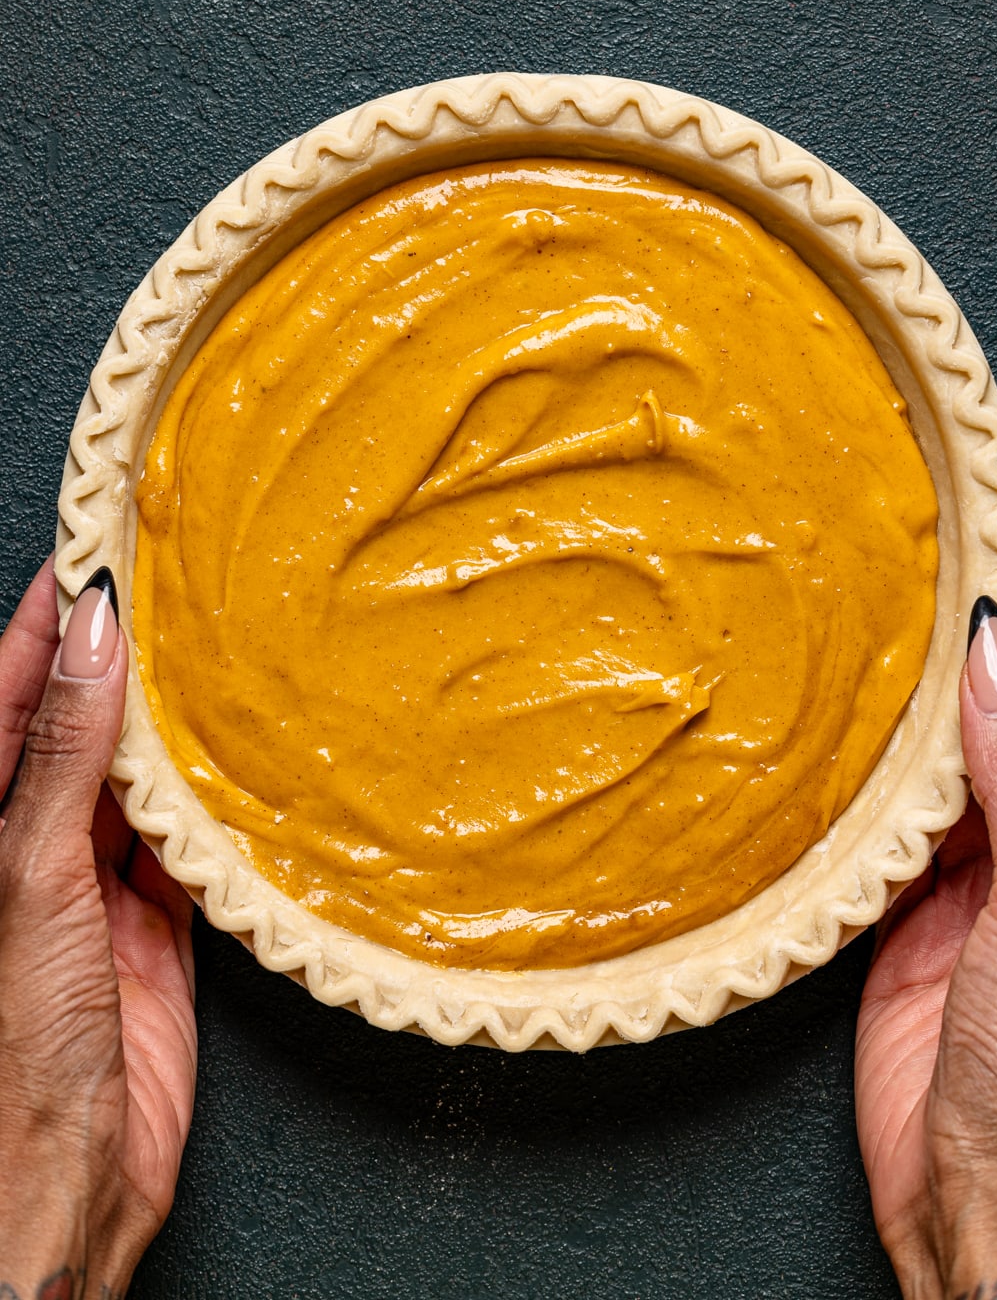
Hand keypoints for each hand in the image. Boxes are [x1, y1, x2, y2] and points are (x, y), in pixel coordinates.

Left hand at [0, 560, 196, 1297]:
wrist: (67, 1185)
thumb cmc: (13, 1043)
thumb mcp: (31, 875)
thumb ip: (67, 756)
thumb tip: (91, 638)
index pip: (7, 694)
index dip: (43, 622)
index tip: (91, 550)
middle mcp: (25, 847)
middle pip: (71, 728)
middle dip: (111, 660)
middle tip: (165, 584)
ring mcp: (88, 889)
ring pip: (131, 780)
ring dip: (165, 727)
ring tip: (209, 653)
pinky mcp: (152, 930)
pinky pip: (184, 843)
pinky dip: (209, 803)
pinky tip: (234, 760)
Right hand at [856, 555, 996, 1298]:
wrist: (969, 1190)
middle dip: (978, 650)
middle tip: (933, 567)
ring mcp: (974, 880)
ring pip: (945, 766)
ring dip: (919, 705)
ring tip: (886, 627)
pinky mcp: (909, 914)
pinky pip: (889, 824)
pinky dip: (868, 778)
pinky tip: (847, 734)